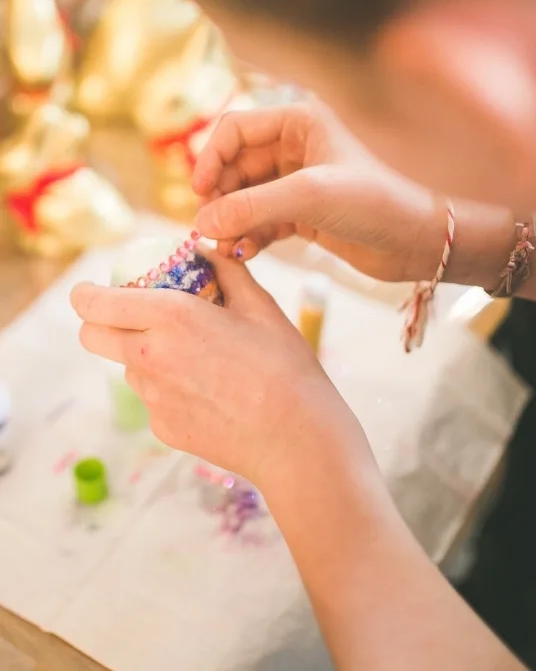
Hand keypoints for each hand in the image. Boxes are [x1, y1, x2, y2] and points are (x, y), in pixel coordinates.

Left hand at [71, 250, 348, 483]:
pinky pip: (153, 398)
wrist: (296, 437)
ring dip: (144, 354)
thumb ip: (226, 271)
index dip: (87, 294)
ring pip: (126, 367)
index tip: (94, 291)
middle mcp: (150, 357)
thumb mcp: (260, 305)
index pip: (94, 303)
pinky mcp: (163, 428)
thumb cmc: (285, 366)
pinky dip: (169, 388)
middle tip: (135, 317)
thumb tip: (206, 250)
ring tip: (197, 358)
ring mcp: (153, 398)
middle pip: (91, 336)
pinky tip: (211, 392)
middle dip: (101, 322)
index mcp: (171, 317)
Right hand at [194, 103, 444, 281]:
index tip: (198, 192)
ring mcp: (300, 183)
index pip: (236, 129)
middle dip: (220, 196)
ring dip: (232, 220)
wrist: (419, 241)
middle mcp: (298, 148)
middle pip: (236, 166)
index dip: (210, 158)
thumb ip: (253, 206)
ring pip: (247, 197)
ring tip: (226, 247)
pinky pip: (263, 220)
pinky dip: (250, 235)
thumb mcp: (311, 196)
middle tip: (209, 228)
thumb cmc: (377, 202)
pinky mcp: (305, 215)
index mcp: (300, 122)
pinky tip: (245, 252)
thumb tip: (202, 222)